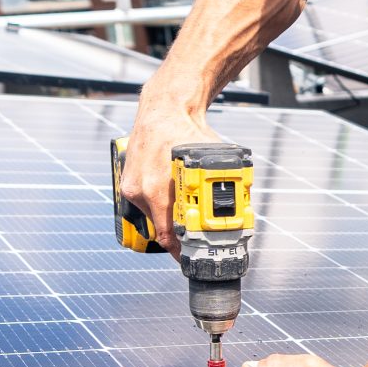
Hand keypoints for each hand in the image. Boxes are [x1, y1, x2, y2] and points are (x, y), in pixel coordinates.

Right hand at [117, 87, 213, 249]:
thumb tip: (239, 204)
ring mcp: (131, 187)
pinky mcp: (128, 183)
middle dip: (179, 234)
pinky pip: (146, 203)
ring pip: (154, 216)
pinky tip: (173, 198)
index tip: (191, 257)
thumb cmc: (185, 131)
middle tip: (196, 237)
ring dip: (170, 218)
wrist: (163, 110)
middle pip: (161, 227)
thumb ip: (220, 183)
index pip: (167, 234)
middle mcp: (139, 190)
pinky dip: (161, 204)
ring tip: (186, 213)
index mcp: (156, 189)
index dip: (181, 250)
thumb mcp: (210, 159)